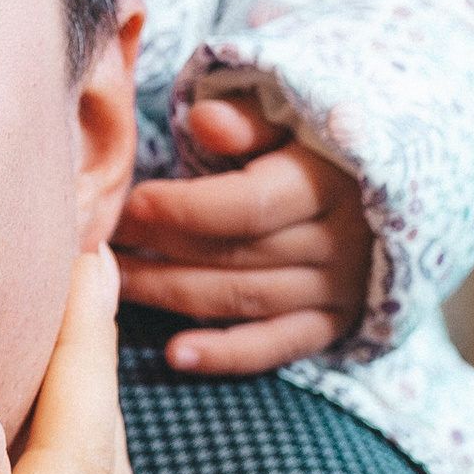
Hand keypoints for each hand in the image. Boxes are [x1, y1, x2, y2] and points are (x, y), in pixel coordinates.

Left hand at [114, 92, 373, 376]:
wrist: (372, 196)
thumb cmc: (308, 148)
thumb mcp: (287, 120)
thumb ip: (247, 121)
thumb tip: (204, 119)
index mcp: (326, 183)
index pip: (250, 205)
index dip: (186, 208)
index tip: (130, 203)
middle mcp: (338, 242)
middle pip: (237, 254)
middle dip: (162, 248)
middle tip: (101, 243)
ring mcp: (337, 289)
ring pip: (243, 298)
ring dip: (172, 295)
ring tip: (112, 283)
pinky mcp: (330, 325)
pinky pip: (274, 346)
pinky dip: (225, 354)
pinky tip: (175, 354)